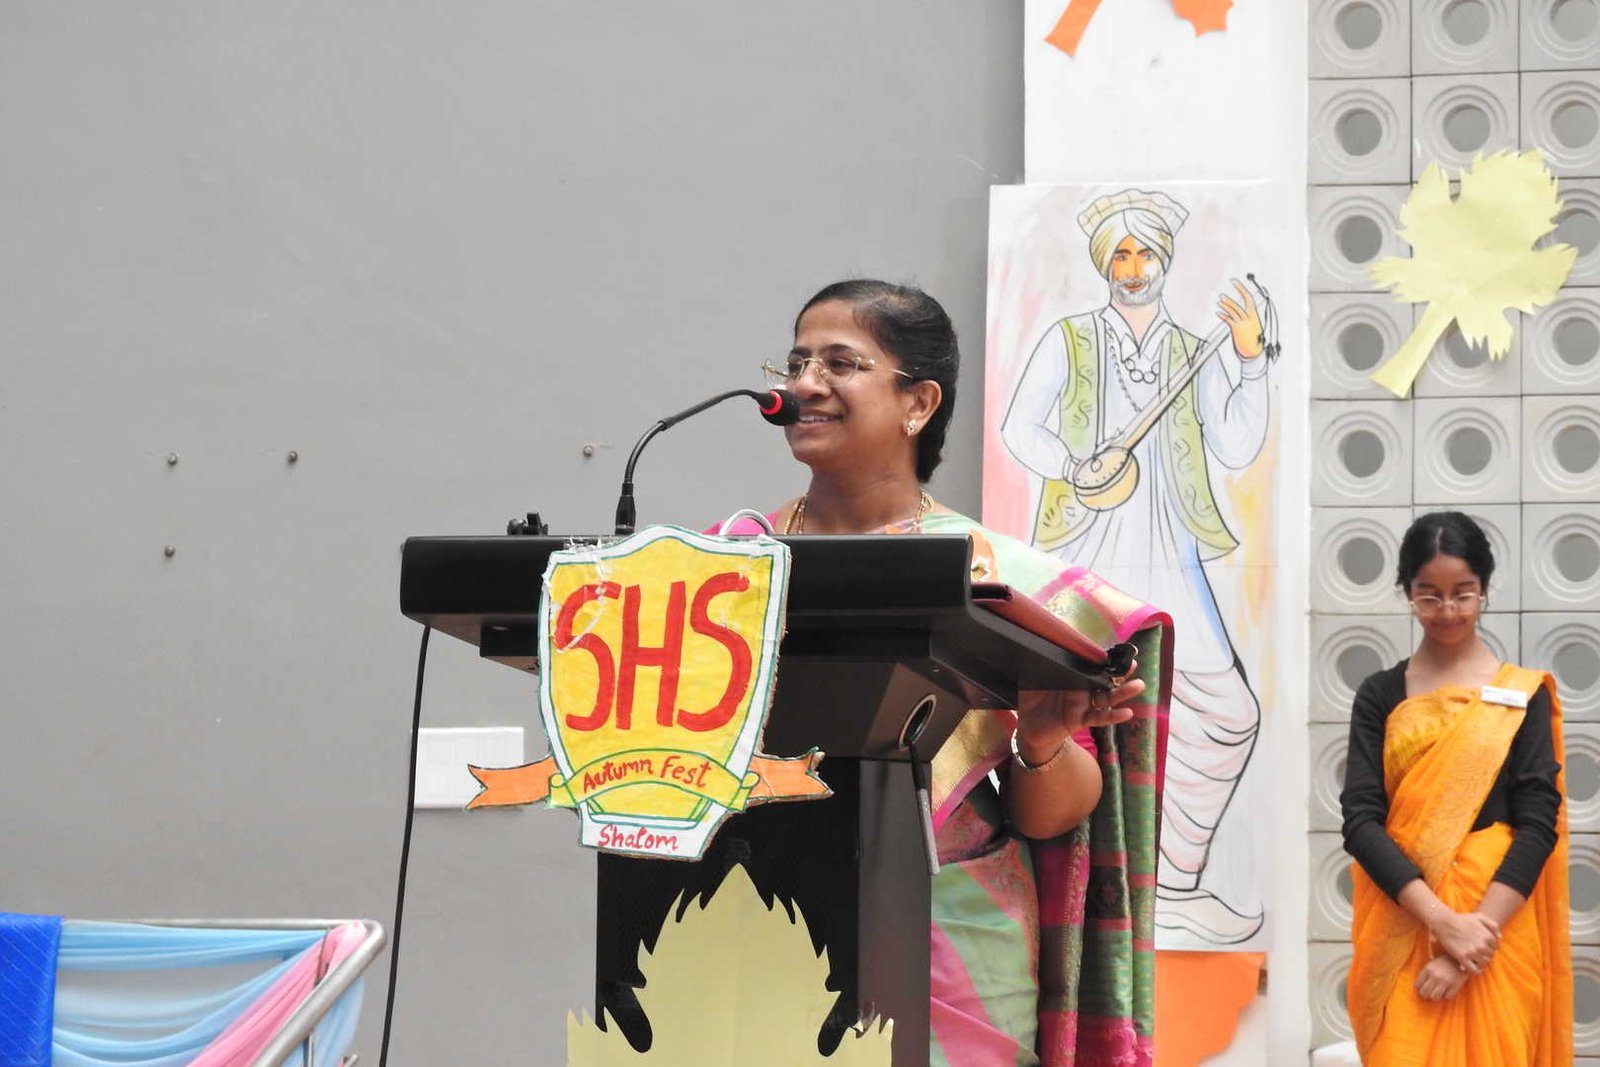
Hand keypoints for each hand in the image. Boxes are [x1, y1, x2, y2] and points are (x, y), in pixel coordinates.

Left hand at [1015, 661, 1145, 764]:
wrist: (1028, 726)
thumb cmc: (1033, 699)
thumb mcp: (1033, 678)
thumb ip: (1039, 664)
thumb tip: (1037, 644)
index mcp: (1072, 676)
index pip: (1091, 665)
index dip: (1103, 658)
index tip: (1118, 650)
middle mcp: (1082, 689)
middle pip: (1105, 679)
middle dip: (1121, 672)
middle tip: (1134, 664)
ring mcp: (1083, 705)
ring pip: (1107, 697)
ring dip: (1123, 692)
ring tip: (1139, 685)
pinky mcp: (1080, 720)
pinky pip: (1099, 718)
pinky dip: (1113, 716)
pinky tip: (1127, 713)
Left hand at [1217, 278, 1263, 359]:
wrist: (1255, 351)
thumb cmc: (1255, 339)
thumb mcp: (1255, 325)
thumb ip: (1249, 316)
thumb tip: (1243, 310)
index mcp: (1255, 315)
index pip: (1249, 298)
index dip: (1242, 288)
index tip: (1235, 282)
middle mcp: (1249, 317)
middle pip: (1240, 303)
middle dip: (1235, 293)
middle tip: (1229, 285)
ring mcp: (1243, 323)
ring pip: (1234, 310)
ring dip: (1226, 304)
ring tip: (1220, 299)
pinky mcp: (1237, 329)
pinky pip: (1229, 320)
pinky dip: (1223, 315)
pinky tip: (1218, 312)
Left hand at [1414, 954, 1468, 1001]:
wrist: (1461, 959)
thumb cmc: (1443, 962)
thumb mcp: (1431, 964)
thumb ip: (1425, 974)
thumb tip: (1418, 987)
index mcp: (1428, 969)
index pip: (1417, 985)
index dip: (1419, 988)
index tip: (1423, 988)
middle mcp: (1435, 976)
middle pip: (1424, 993)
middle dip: (1426, 995)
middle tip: (1430, 993)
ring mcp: (1445, 981)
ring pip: (1435, 997)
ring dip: (1436, 997)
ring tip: (1438, 993)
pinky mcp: (1455, 985)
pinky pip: (1448, 997)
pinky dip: (1447, 995)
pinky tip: (1448, 991)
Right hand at [1430, 909, 1498, 974]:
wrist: (1444, 922)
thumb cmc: (1461, 919)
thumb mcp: (1479, 917)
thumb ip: (1493, 925)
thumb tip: (1500, 937)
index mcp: (1487, 936)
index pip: (1496, 947)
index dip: (1490, 946)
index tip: (1482, 945)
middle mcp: (1481, 945)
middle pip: (1490, 956)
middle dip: (1485, 954)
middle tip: (1477, 951)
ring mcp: (1472, 952)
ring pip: (1484, 963)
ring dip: (1480, 961)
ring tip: (1473, 958)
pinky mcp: (1462, 957)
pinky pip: (1474, 970)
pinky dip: (1474, 970)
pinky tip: (1470, 965)